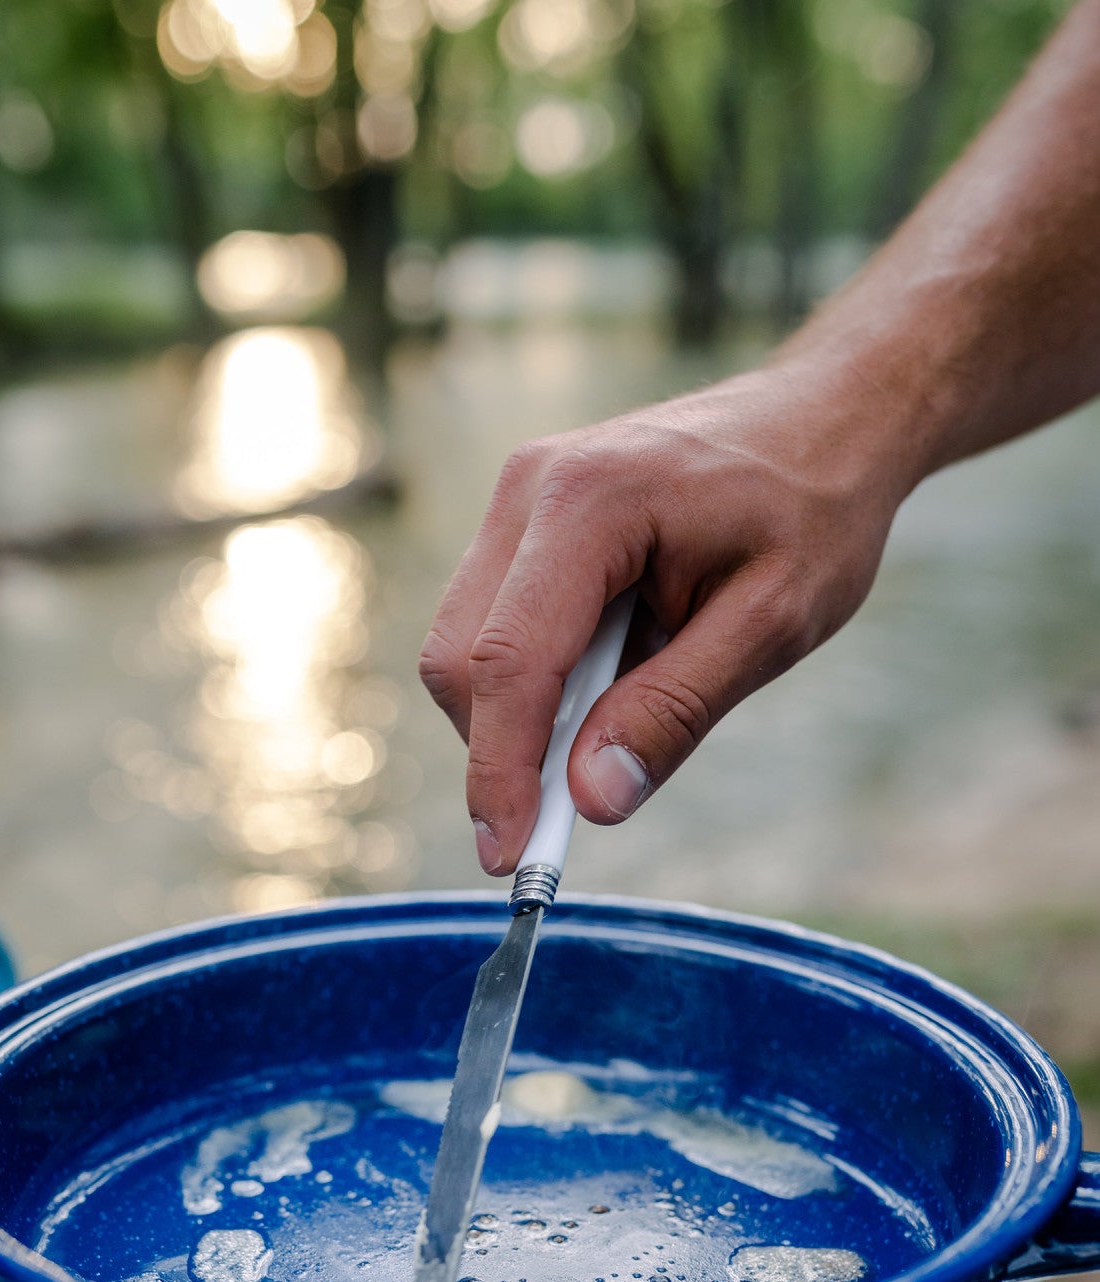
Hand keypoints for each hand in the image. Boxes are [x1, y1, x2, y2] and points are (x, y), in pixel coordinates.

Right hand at [418, 362, 912, 874]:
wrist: (826, 417)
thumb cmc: (812, 512)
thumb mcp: (772, 625)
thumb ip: (676, 711)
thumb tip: (591, 800)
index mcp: (588, 502)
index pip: (509, 662)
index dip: (500, 772)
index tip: (511, 858)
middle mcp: (529, 489)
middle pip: (462, 661)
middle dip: (505, 749)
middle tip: (585, 800)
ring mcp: (516, 500)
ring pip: (464, 650)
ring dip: (523, 715)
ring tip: (627, 705)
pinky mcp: (520, 522)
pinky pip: (492, 627)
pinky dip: (535, 682)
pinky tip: (615, 670)